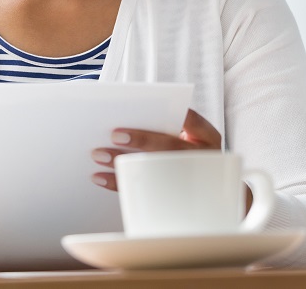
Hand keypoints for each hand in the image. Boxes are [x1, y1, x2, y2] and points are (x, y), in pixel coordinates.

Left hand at [90, 108, 222, 190]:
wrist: (198, 191)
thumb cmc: (180, 151)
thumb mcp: (186, 138)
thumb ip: (165, 126)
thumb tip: (125, 116)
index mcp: (207, 138)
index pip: (193, 120)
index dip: (173, 114)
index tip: (150, 108)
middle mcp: (201, 158)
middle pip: (170, 146)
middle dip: (141, 140)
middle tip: (114, 135)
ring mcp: (188, 178)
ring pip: (154, 169)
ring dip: (122, 162)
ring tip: (99, 154)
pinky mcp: (169, 196)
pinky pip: (142, 189)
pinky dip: (117, 182)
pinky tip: (99, 176)